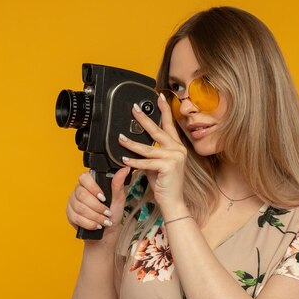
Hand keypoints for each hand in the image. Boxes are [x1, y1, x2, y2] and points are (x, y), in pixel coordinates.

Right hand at [66, 167, 130, 241]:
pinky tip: (96, 225)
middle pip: (81, 195)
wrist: (108, 230)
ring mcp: (72, 202)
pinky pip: (76, 218)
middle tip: (107, 213)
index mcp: (89, 183)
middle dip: (97, 207)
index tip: (104, 198)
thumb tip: (124, 169)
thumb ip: (118, 184)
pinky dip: (89, 223)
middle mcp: (78, 190)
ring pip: (79, 208)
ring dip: (94, 216)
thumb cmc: (113, 212)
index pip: (84, 178)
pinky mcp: (70, 214)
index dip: (93, 188)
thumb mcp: (118, 198)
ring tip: (104, 221)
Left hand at [118, 94, 187, 216]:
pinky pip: (147, 162)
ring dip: (132, 143)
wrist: (173, 201)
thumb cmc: (164, 184)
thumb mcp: (156, 165)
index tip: (159, 97)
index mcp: (176, 147)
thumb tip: (135, 145)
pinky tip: (124, 159)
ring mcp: (175, 157)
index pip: (169, 125)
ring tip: (120, 138)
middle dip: (144, 119)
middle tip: (134, 109)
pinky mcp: (169, 166)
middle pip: (157, 131)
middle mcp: (178, 150)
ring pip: (148, 148)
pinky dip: (134, 161)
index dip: (164, 110)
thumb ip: (149, 154)